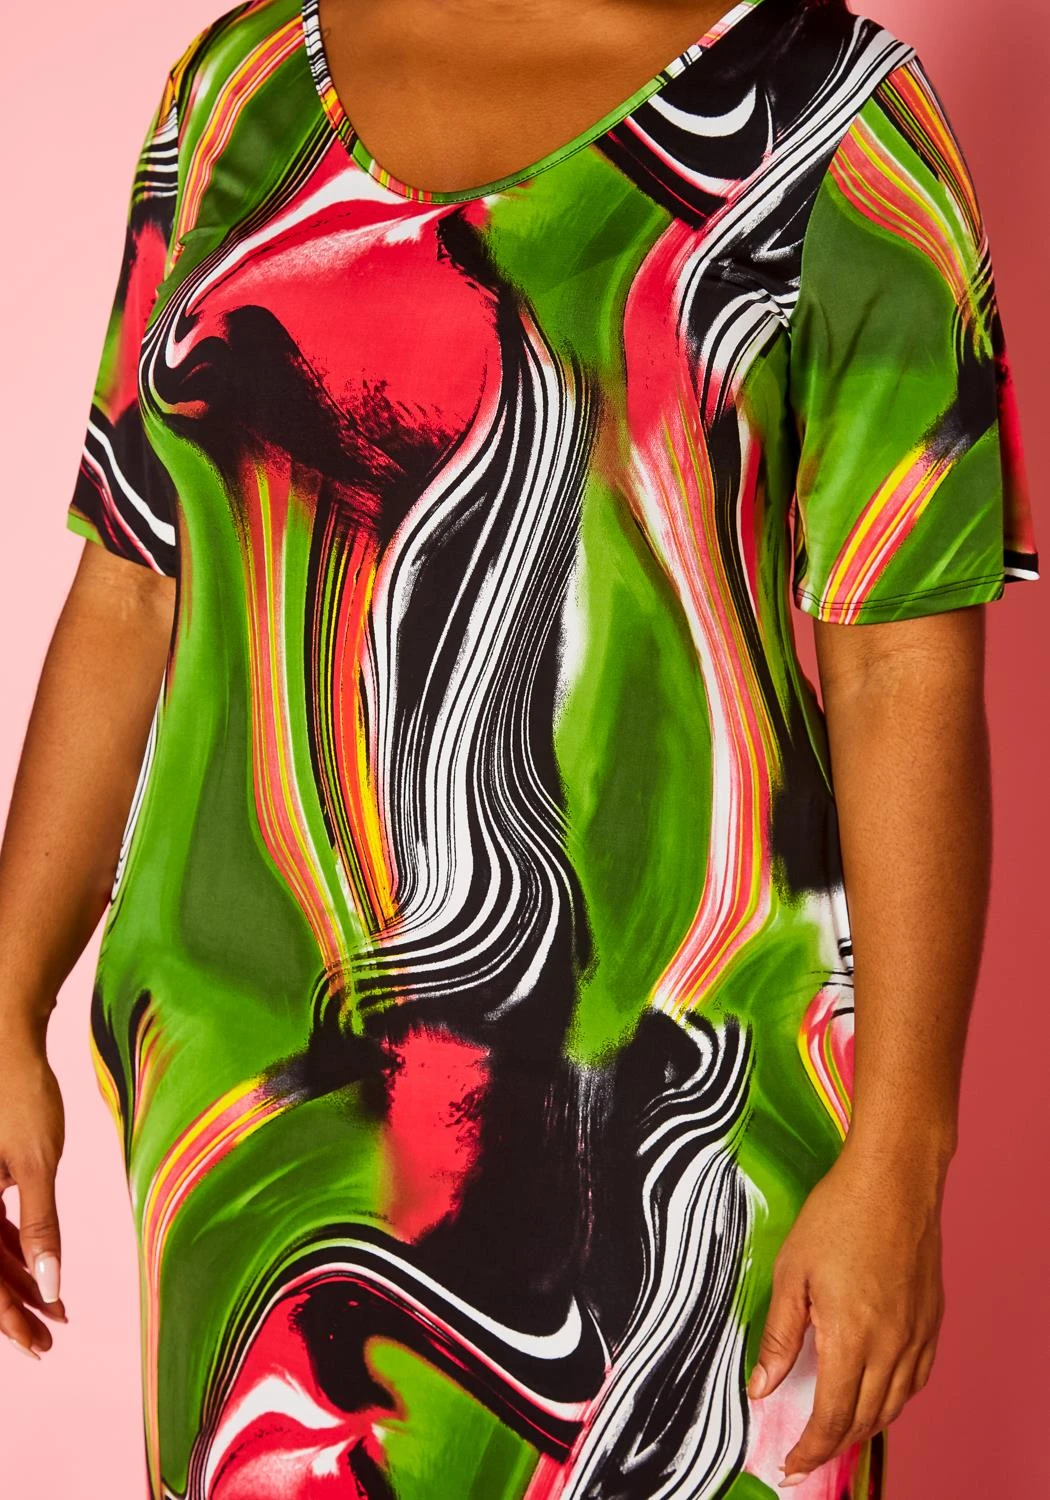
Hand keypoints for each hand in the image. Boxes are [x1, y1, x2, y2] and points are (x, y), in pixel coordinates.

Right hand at [0, 1024, 67, 1357]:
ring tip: (57, 1308)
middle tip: (52, 1335)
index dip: (9, 1318)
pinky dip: (16, 1248)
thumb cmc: (19, 1094)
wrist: (5, 1040)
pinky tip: (42, 1267)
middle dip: (17, 1306)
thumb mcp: (36, 1162)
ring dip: (20, 1280)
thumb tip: (50, 1284)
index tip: (39, 1344)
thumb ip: (40, 1225)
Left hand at [747, 1137, 945, 1486]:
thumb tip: (761, 1387)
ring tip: (836, 1429)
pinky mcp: (931, 1319)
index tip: (791, 1463)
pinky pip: (917, 1378)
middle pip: (864, 1418)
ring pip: (894, 1404)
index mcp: (852, 1337)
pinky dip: (895, 1398)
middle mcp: (891, 1345)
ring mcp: (917, 1334)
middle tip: (807, 1453)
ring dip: (864, 1423)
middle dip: (833, 1444)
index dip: (811, 1449)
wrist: (894, 1180)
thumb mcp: (792, 1272)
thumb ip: (779, 1335)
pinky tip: (878, 1392)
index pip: (833, 1417)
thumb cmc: (838, 1215)